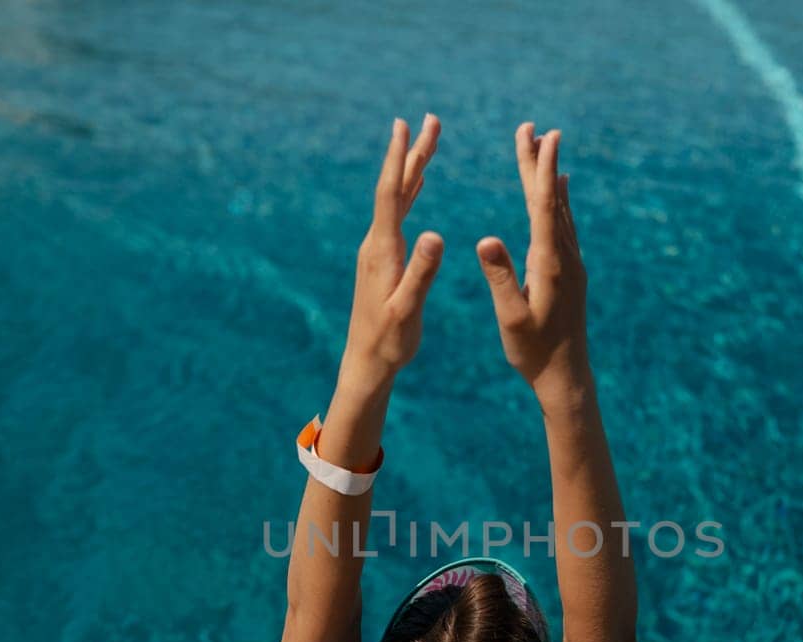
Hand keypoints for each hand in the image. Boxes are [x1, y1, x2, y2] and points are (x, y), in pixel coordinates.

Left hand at [343, 114, 443, 377]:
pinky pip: (398, 213)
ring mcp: (378, 249)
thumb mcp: (407, 309)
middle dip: (413, 152)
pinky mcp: (383, 257)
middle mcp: (376, 243)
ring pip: (398, 198)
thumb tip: (434, 235)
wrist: (367, 362)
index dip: (399, 158)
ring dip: (413, 167)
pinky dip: (410, 190)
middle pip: (396, 187)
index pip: (391, 194)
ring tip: (429, 140)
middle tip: (430, 119)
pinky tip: (418, 181)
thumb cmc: (389, 341)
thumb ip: (421, 272)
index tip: (405, 126)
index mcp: (382, 250)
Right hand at [476, 124, 588, 401]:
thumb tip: (486, 239)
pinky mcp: (571, 273)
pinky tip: (559, 189)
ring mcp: (571, 264)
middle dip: (541, 162)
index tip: (538, 136)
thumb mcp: (511, 317)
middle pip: (551, 199)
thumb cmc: (533, 353)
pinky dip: (558, 200)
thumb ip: (500, 278)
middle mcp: (565, 257)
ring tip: (542, 146)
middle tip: (535, 127)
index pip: (542, 205)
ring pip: (559, 209)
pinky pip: (564, 225)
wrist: (566, 378)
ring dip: (548, 176)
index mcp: (549, 264)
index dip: (538, 168)